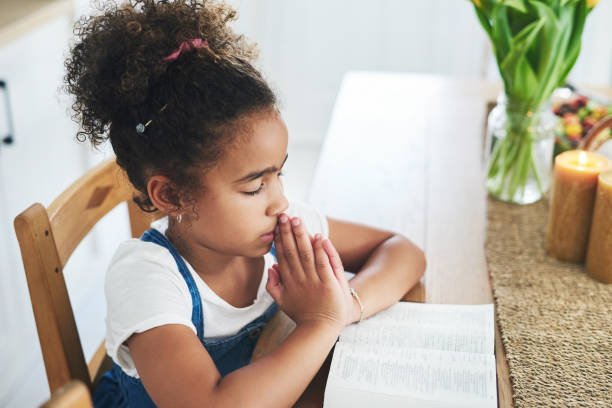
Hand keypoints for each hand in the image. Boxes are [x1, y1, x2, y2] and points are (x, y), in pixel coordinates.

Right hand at [265, 214, 351, 328]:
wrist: (320, 329)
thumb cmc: (303, 314)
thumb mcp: (282, 302)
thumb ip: (274, 285)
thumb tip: (271, 267)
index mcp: (288, 282)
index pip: (282, 255)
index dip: (280, 239)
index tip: (277, 224)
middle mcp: (300, 279)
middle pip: (293, 251)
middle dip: (288, 233)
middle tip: (285, 216)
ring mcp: (314, 281)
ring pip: (306, 255)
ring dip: (302, 237)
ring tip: (298, 221)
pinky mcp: (328, 284)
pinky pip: (323, 265)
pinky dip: (321, 251)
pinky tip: (318, 238)